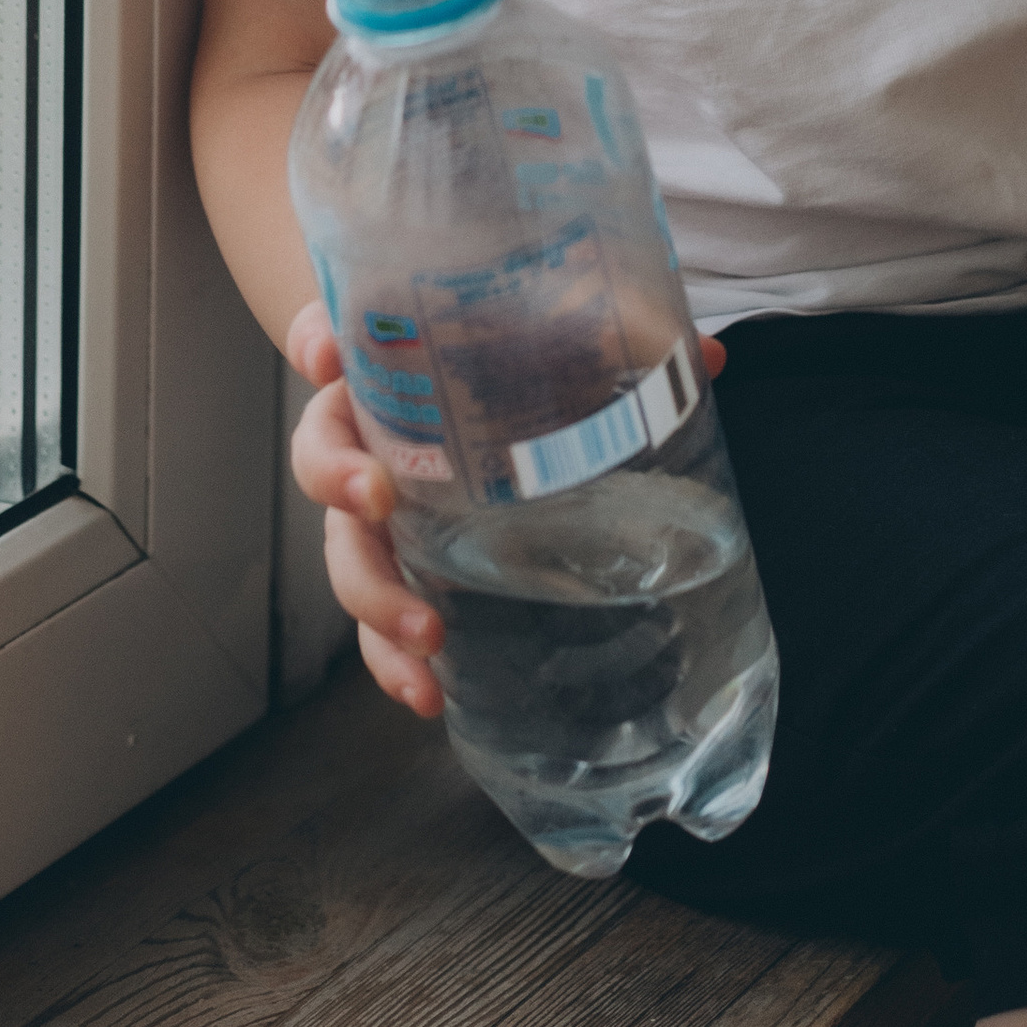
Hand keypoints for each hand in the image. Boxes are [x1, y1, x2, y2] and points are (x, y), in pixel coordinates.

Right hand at [283, 303, 730, 722]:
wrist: (460, 388)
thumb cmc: (502, 355)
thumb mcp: (556, 333)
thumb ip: (622, 338)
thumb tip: (709, 361)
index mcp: (389, 360)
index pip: (330, 332)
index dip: (318, 342)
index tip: (326, 357)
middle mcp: (365, 431)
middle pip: (321, 451)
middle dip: (337, 475)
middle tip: (376, 495)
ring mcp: (374, 506)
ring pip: (345, 550)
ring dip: (373, 596)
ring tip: (426, 635)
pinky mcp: (397, 564)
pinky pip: (377, 616)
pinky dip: (392, 658)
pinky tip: (428, 694)